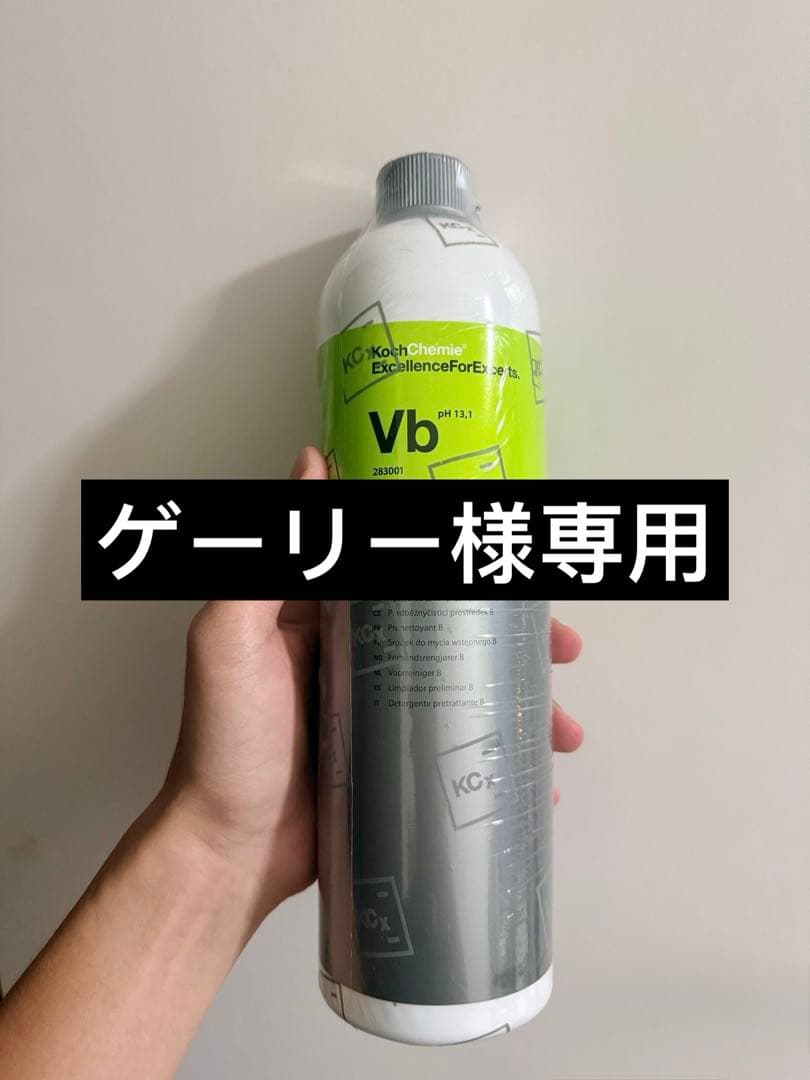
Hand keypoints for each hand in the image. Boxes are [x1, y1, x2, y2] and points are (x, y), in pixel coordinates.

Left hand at [161, 446, 583, 921]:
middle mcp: (357, 656)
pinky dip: (499, 758)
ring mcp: (379, 711)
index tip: (510, 560)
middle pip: (451, 628)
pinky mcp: (393, 762)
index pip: (403, 568)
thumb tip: (313, 465)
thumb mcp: (234, 638)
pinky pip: (457, 746)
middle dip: (514, 635)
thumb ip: (271, 559)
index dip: (462, 560)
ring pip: (466, 689)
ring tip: (562, 727)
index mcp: (323, 615)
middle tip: (562, 647)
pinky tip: (535, 781)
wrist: (229, 852)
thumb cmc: (227, 742)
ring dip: (521, 700)